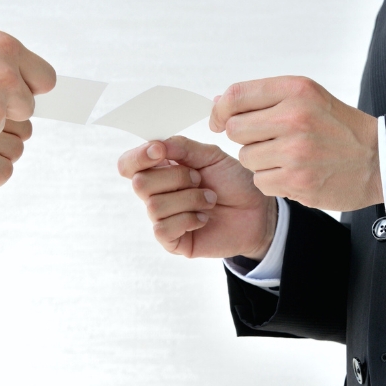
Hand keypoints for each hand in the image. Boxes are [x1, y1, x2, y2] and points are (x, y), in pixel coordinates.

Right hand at [118, 136, 276, 260]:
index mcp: (161, 169)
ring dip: (189, 199)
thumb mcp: (211, 156)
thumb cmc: (233, 182)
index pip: (129, 164)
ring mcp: (163, 218)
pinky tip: (204, 218)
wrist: (257, 211)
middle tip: (199, 179)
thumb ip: (183, 147)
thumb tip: (156, 145)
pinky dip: (188, 220)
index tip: (159, 151)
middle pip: (139, 184)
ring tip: (210, 200)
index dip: (139, 157)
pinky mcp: (172, 241)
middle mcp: (156, 193)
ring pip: (155, 206)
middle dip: (175, 178)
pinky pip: (163, 229)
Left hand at [210, 76, 381, 211]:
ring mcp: (296, 151)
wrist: (379, 159)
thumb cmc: (337, 127)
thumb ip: (264, 98)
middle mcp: (295, 117)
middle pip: (234, 130)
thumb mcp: (307, 97)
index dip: (220, 110)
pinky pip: (260, 182)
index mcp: (296, 90)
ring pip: (246, 158)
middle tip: (267, 141)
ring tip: (287, 157)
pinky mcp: (297, 180)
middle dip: (244, 138)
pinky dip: (272, 181)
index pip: (236, 95)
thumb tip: (218, 104)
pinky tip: (293, 173)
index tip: (219, 120)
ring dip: (260, 161)